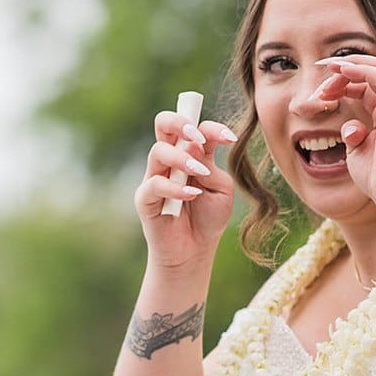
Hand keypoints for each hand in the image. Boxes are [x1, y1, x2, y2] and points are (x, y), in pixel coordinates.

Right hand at [134, 112, 236, 270]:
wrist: (194, 252)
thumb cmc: (209, 218)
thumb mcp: (220, 189)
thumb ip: (210, 166)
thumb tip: (194, 147)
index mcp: (190, 154)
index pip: (194, 129)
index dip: (211, 127)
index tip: (231, 138)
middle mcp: (169, 160)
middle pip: (163, 124)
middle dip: (179, 123)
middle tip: (197, 138)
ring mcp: (154, 177)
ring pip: (159, 151)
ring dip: (181, 158)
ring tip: (200, 174)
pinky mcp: (145, 198)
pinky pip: (155, 184)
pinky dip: (176, 188)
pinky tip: (192, 195)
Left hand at [309, 55, 375, 209]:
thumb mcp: (358, 152)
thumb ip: (353, 136)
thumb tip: (347, 129)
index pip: (368, 85)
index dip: (344, 82)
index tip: (321, 92)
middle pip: (372, 73)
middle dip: (345, 71)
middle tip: (321, 82)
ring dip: (352, 65)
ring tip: (329, 71)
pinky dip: (362, 69)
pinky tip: (341, 71)